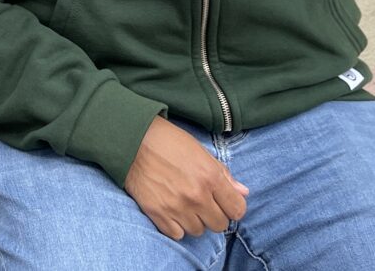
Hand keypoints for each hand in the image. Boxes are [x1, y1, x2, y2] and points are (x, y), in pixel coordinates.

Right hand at [124, 117, 248, 240]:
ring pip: (198, 231)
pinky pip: (177, 234)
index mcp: (210, 177)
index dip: (232, 206)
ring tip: (184, 203)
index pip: (237, 210)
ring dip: (194, 220)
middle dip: (214, 214)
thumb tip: (242, 192)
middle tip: (202, 201)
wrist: (132, 139)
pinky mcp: (157, 214)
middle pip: (219, 225)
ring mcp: (176, 207)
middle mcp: (196, 195)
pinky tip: (172, 210)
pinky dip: (176, 226)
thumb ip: (223, 174)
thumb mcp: (200, 151)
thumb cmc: (168, 141)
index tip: (223, 202)